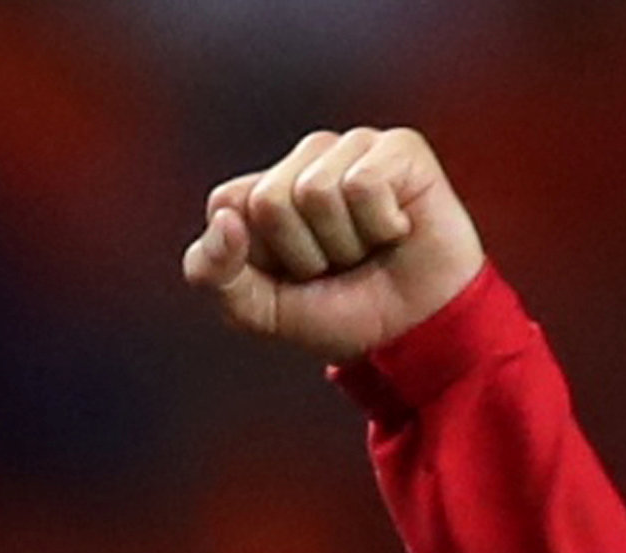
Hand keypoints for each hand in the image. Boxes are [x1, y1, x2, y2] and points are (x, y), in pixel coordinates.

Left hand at [181, 128, 484, 363]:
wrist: (412, 331)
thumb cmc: (339, 314)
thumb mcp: (258, 311)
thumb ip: (213, 273)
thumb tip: (224, 216)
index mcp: (262, 192)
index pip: (224, 202)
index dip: (251, 256)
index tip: (287, 277)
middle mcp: (304, 161)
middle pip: (269, 199)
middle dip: (302, 254)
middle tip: (336, 265)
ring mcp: (351, 149)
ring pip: (315, 190)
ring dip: (343, 243)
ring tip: (366, 249)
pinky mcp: (398, 148)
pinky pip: (362, 184)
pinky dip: (379, 225)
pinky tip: (396, 229)